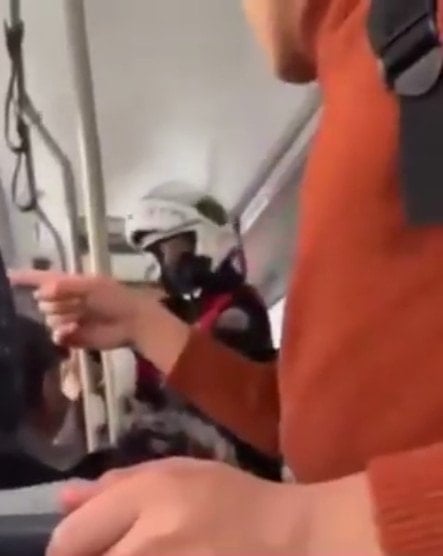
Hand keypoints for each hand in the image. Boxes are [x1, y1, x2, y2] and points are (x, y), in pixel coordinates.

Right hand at [9, 270, 152, 349]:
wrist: (133, 323)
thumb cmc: (115, 299)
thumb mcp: (91, 287)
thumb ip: (65, 287)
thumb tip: (41, 292)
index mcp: (72, 285)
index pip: (44, 279)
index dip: (27, 278)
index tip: (7, 277)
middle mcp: (67, 301)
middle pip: (43, 302)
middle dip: (50, 303)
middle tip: (73, 304)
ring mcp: (69, 320)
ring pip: (48, 320)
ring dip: (59, 318)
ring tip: (79, 317)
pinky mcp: (73, 338)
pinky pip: (56, 336)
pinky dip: (61, 333)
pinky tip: (72, 331)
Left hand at [47, 458, 380, 555]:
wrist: (287, 541)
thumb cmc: (232, 498)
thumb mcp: (177, 472)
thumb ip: (118, 483)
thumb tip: (64, 498)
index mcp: (151, 498)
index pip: (69, 540)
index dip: (74, 545)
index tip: (89, 545)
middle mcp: (152, 544)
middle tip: (128, 547)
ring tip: (151, 551)